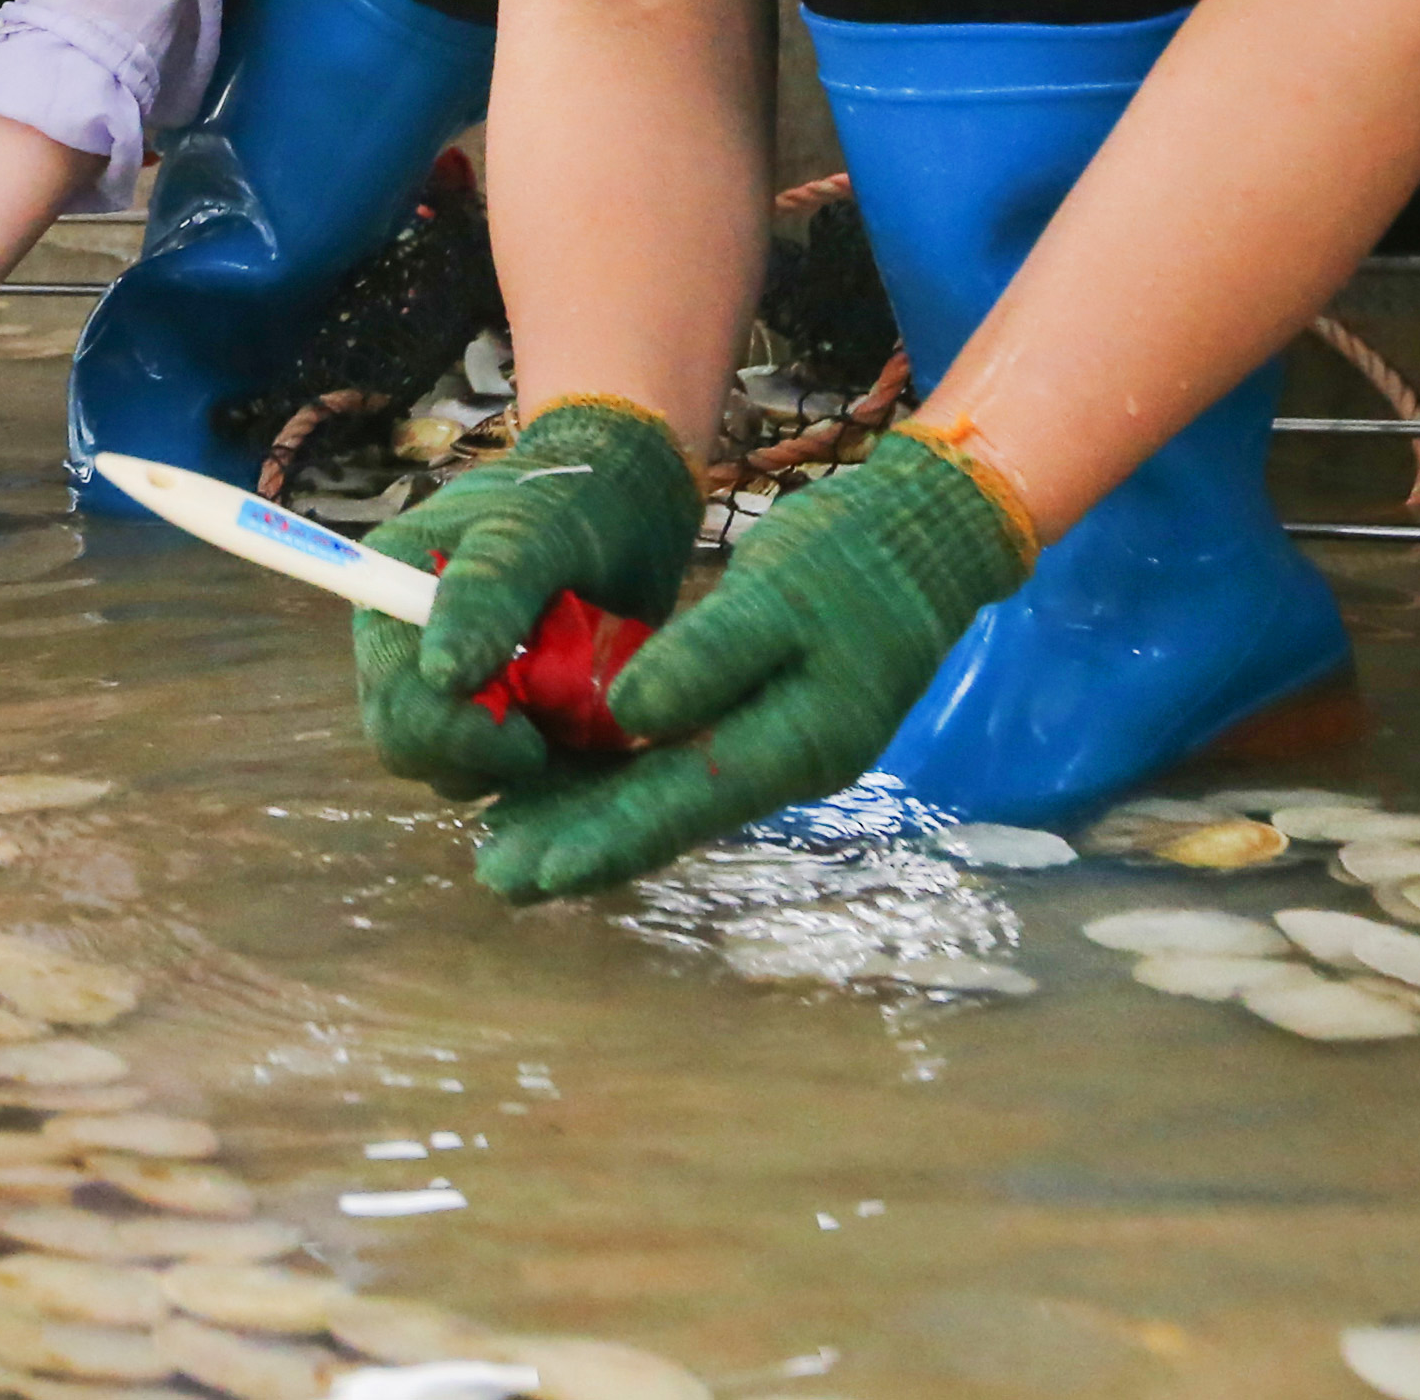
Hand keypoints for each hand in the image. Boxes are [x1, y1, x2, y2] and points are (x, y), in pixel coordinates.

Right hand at [353, 396, 705, 800]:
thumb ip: (488, 592)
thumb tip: (440, 676)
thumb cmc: (572, 500)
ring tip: (584, 711)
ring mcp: (458, 689)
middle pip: (415, 750)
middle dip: (484, 755)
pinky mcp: (506, 717)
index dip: (449, 734)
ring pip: (463, 771)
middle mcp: (410, 652)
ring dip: (524, 762)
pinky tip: (595, 728)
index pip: (393, 701)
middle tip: (556, 729)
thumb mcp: (532, 531)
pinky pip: (514, 772)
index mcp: (390, 600)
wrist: (627, 501)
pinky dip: (555, 765)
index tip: (528, 739)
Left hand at [467, 428, 1033, 901]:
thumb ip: (707, 657)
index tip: (532, 867)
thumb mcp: (778, 596)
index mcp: (795, 741)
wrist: (922, 543)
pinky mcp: (761, 725)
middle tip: (497, 875)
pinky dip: (621, 781)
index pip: (680, 801)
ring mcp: (773, 750)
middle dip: (580, 845)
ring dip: (591, 821)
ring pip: (666, 795)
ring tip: (510, 845)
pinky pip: (679, 766)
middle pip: (665, 813)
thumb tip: (629, 715)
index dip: (603, 838)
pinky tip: (565, 788)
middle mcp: (782, 765)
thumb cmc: (850, 561)